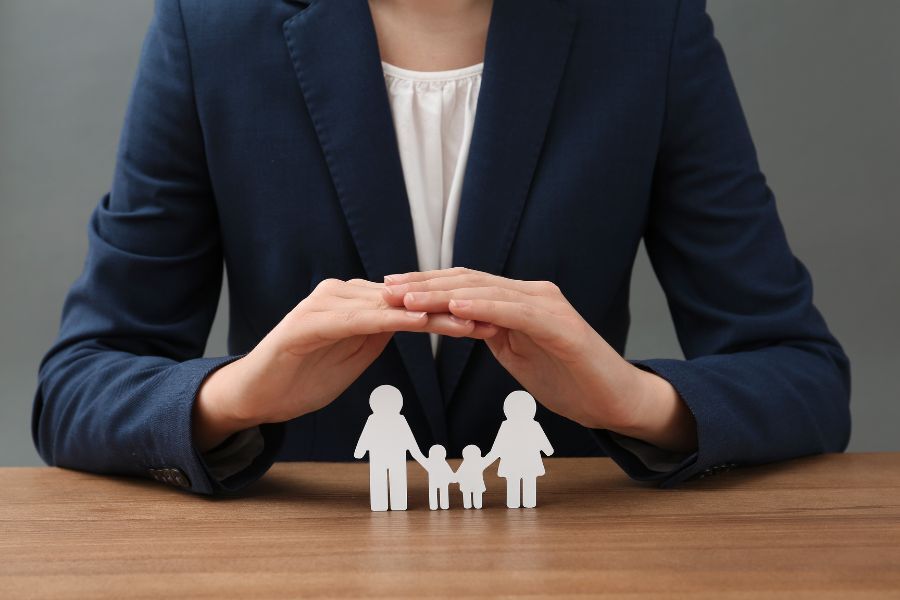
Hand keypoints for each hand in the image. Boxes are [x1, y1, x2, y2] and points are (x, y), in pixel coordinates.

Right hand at [193, 278, 487, 450]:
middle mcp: (341, 294)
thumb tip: (412, 320)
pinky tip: (418, 323)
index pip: (412, 304)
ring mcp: (323, 305)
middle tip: (495, 317)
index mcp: (355, 302)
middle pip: (406, 299)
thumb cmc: (304, 377)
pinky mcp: (308, 323)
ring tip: (469, 322)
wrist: (255, 395)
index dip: (452, 312)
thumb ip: (379, 334)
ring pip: (388, 306)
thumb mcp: (353, 355)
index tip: (491, 321)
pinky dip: (390, 320)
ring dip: (430, 314)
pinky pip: (357, 319)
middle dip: (451, 310)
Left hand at [382, 268, 696, 452]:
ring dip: (443, 293)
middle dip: (424, 284)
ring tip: (408, 296)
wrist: (613, 400)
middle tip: (386, 287)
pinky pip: (515, 312)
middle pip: (469, 282)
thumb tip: (456, 321)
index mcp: (517, 301)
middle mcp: (531, 294)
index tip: (390, 289)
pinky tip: (456, 307)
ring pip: (486, 292)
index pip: (465, 286)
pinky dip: (483, 306)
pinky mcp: (560, 326)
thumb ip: (490, 332)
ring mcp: (546, 306)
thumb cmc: (568, 379)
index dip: (426, 286)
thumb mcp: (517, 353)